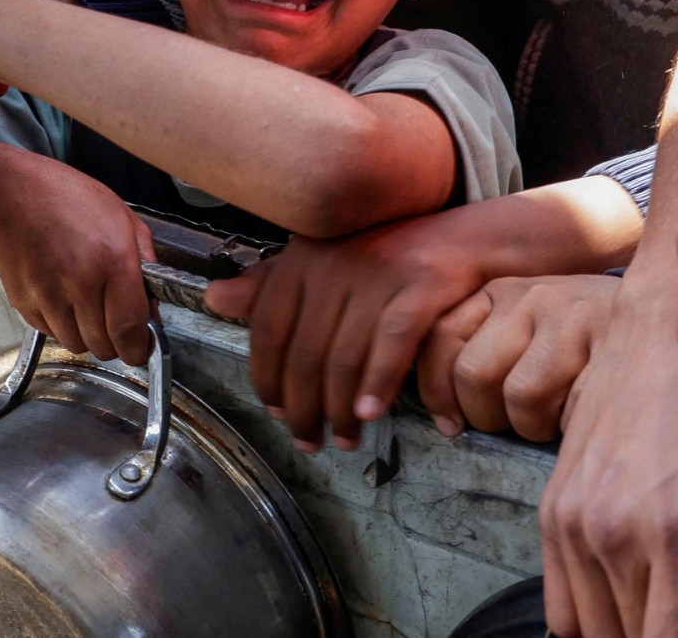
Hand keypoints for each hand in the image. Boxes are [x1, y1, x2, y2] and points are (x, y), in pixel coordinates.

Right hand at [0, 151, 157, 364]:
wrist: (11, 194)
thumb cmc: (67, 198)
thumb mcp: (123, 217)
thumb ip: (146, 264)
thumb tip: (152, 307)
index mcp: (113, 260)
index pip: (130, 328)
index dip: (139, 349)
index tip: (141, 350)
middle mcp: (81, 282)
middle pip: (103, 345)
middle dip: (115, 343)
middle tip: (115, 326)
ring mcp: (49, 295)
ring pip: (76, 344)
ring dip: (87, 336)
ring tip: (87, 308)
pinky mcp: (24, 302)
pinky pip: (51, 332)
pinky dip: (61, 325)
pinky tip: (63, 298)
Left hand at [205, 211, 500, 451]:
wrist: (463, 236)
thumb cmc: (387, 257)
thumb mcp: (323, 262)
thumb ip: (270, 284)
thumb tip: (214, 298)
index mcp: (303, 257)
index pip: (269, 328)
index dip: (268, 378)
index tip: (275, 413)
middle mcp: (334, 261)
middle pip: (306, 352)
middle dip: (305, 408)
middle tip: (310, 441)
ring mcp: (378, 271)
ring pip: (345, 356)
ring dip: (340, 409)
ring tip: (345, 438)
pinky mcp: (422, 284)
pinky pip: (392, 343)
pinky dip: (379, 383)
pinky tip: (371, 412)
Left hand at [416, 274, 615, 440]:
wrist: (665, 309)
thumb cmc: (582, 341)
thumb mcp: (527, 329)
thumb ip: (484, 352)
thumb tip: (444, 416)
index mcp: (500, 291)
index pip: (440, 336)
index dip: (435, 391)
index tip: (449, 425)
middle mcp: (532, 295)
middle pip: (474, 373)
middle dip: (486, 415)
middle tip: (512, 422)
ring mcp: (574, 315)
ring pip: (520, 394)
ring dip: (531, 425)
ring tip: (552, 418)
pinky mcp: (612, 341)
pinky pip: (571, 407)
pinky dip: (570, 424)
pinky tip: (583, 413)